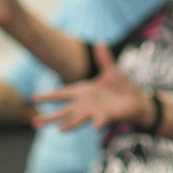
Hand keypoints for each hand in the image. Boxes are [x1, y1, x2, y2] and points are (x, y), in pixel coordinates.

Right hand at [33, 43, 149, 132]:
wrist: (138, 100)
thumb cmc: (122, 88)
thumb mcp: (112, 71)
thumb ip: (104, 59)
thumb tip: (100, 42)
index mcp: (84, 92)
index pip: (62, 94)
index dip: (49, 96)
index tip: (34, 99)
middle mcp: (86, 104)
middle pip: (65, 111)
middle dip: (50, 117)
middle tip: (34, 124)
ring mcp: (95, 111)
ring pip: (78, 119)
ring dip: (69, 124)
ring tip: (59, 129)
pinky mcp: (108, 116)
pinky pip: (101, 121)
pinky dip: (98, 123)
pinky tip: (95, 127)